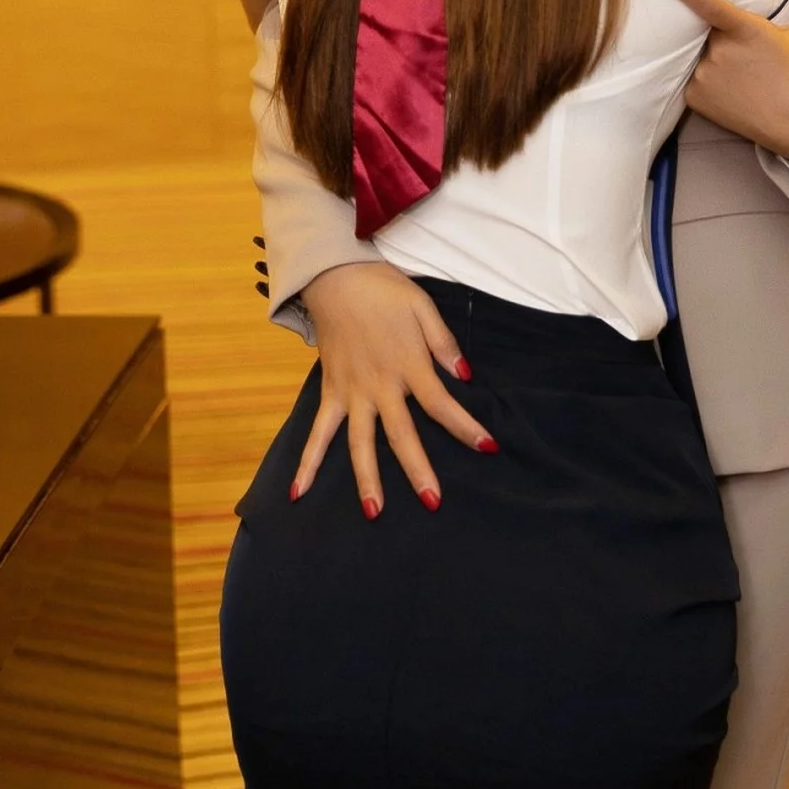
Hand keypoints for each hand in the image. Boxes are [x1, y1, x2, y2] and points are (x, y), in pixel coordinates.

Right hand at [291, 262, 497, 518]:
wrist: (334, 277)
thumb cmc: (383, 290)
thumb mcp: (422, 306)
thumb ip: (443, 343)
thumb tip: (465, 374)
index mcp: (408, 364)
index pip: (442, 404)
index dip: (466, 427)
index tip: (488, 447)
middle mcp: (380, 385)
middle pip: (401, 435)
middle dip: (418, 470)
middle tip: (433, 503)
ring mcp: (352, 392)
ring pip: (359, 442)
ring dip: (366, 478)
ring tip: (374, 512)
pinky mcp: (331, 391)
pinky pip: (318, 431)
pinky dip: (307, 461)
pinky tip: (300, 492)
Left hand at [662, 0, 788, 173]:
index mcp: (746, 32)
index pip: (710, 6)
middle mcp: (720, 54)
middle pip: (708, 29)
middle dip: (721, 31)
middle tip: (751, 50)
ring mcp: (705, 78)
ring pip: (699, 52)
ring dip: (713, 53)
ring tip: (744, 71)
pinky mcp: (697, 99)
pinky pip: (691, 77)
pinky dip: (704, 76)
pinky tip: (730, 86)